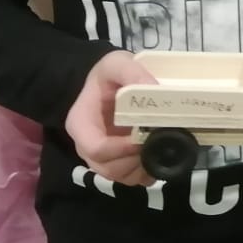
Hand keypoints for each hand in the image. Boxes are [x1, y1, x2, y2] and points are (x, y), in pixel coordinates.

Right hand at [65, 50, 157, 185]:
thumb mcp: (117, 64)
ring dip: (142, 168)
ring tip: (161, 148)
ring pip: (120, 177)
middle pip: (108, 168)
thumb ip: (133, 73)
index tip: (143, 138)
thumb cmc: (108, 75)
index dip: (120, 149)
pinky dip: (146, 173)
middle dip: (135, 160)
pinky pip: (130, 178)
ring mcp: (102, 158)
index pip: (95, 148)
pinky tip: (158, 156)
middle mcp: (87, 146)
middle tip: (159, 142)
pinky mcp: (117, 162)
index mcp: (81, 123)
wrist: (108, 84)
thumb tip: (156, 90)